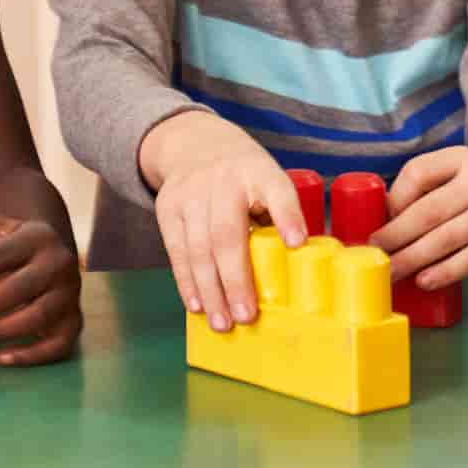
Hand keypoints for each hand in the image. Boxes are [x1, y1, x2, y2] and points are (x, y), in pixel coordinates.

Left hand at [0, 198, 81, 366]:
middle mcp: (60, 263)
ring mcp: (69, 293)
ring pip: (37, 317)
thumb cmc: (5, 242)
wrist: (45, 250)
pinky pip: (60, 343)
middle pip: (19, 289)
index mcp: (36, 236)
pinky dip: (34, 354)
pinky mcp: (73, 319)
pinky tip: (1, 358)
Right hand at [141, 111, 306, 332]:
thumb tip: (300, 263)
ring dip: (210, 290)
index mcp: (259, 172)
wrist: (194, 144)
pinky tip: (198, 305)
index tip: (298, 243)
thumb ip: (279, 213)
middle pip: (228, 234)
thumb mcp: (267, 179)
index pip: (277, 191)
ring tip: (223, 323)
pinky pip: (176, 251)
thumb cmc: (244, 176)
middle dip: (237, 279)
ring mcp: (191, 194)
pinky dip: (187, 282)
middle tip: (248, 316)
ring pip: (199, 248)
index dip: (287, 217)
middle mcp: (224, 181)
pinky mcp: (167, 207)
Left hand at [373, 148, 467, 286]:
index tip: (377, 222)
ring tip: (390, 271)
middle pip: (428, 211)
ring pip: (445, 238)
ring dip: (412, 258)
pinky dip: (444, 272)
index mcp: (463, 158)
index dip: (393, 199)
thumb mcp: (461, 171)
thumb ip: (427, 186)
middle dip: (395, 236)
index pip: (419, 173)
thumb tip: (384, 219)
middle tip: (372, 254)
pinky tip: (424, 280)